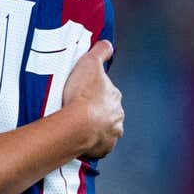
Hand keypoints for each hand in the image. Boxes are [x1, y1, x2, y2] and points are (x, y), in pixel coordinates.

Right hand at [61, 40, 123, 158]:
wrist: (77, 125)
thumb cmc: (82, 95)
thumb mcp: (90, 63)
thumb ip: (101, 51)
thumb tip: (108, 44)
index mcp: (115, 97)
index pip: (107, 91)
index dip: (94, 90)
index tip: (82, 91)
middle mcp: (117, 116)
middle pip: (106, 111)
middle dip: (95, 109)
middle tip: (76, 107)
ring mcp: (111, 134)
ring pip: (103, 128)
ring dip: (93, 126)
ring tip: (75, 123)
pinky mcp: (102, 149)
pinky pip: (97, 144)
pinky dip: (90, 141)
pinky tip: (78, 136)